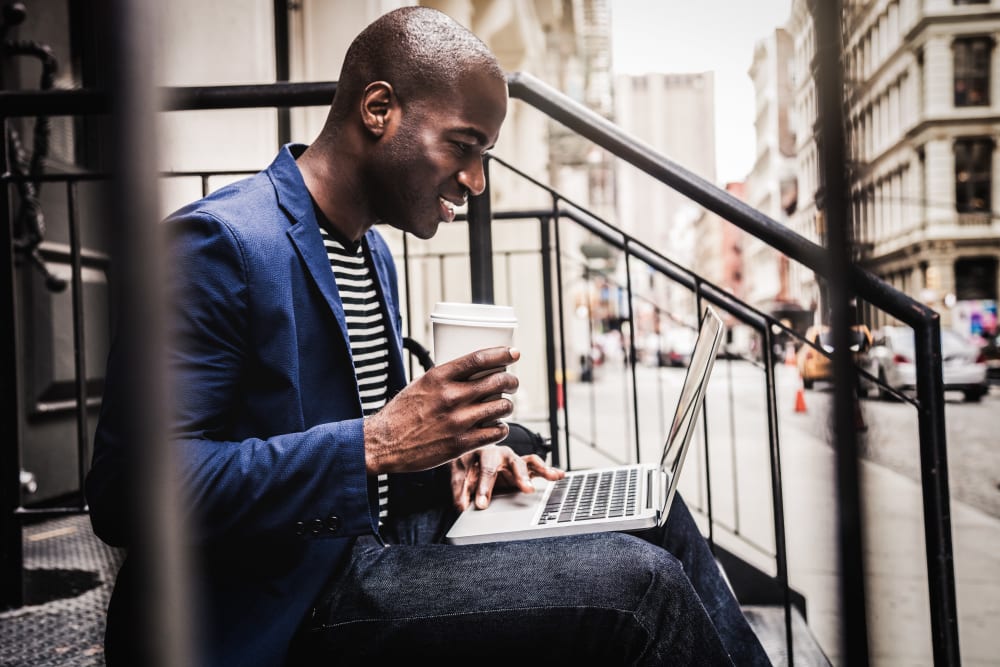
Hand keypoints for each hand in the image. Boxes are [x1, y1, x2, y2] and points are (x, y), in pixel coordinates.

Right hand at [364, 346, 519, 473]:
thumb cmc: (402, 413)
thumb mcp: (421, 385)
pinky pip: (496, 432)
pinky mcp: (461, 444)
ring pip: (501, 406)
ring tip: (503, 406)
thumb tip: (473, 371)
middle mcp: (450, 396)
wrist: (384, 444)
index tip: (514, 353)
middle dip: (511, 380)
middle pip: (497, 381)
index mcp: (439, 377)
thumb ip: (446, 378)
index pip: (479, 359)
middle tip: (512, 383)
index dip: (502, 354)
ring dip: (507, 405)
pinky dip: (501, 428)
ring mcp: (458, 421)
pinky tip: (496, 426)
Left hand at [450, 445, 564, 510]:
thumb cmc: (467, 463)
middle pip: (513, 463)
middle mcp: (502, 453)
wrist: (472, 455)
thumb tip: (462, 507)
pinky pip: (537, 466)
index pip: (486, 470)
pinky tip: (559, 475)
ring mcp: (514, 459)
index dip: (484, 487)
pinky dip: (548, 470)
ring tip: (551, 477)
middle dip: (520, 476)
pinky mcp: (523, 467)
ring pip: (529, 462)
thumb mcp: (459, 474)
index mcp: (484, 452)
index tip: (482, 505)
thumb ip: (460, 491)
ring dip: (540, 470)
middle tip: (526, 489)